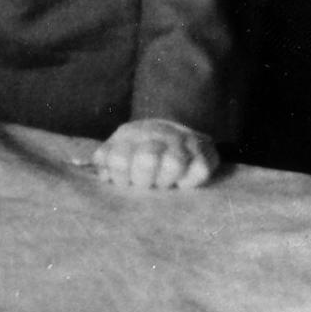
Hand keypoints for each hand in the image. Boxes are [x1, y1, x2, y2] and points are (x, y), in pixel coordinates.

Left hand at [90, 118, 217, 188]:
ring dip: (166, 180)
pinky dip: (191, 181)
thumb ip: (105, 159)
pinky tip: (182, 183)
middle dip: (142, 179)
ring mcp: (184, 140)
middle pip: (146, 159)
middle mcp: (158, 133)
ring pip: (174, 163)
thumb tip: (103, 172)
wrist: (174, 127)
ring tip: (163, 183)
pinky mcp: (207, 152)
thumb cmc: (139, 146)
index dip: (119, 175)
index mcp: (131, 134)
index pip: (118, 158)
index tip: (124, 181)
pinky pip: (201, 170)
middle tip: (145, 185)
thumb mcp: (117, 146)